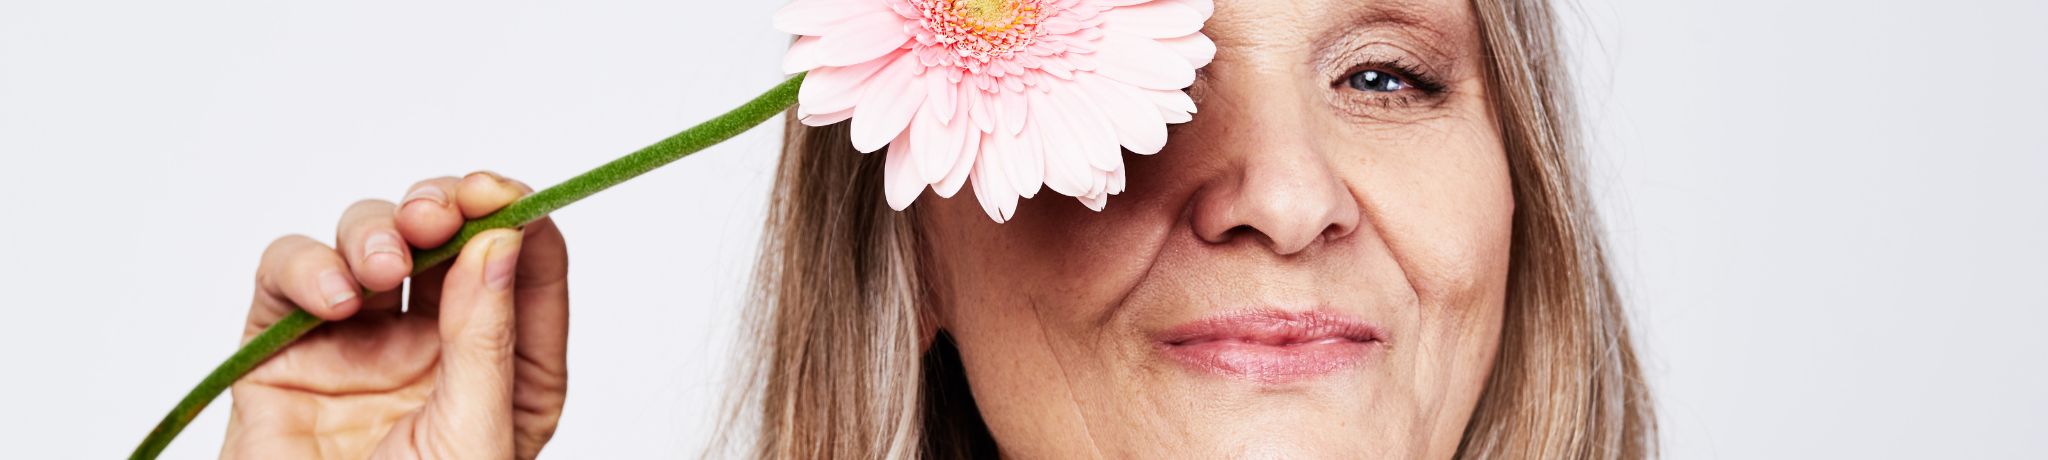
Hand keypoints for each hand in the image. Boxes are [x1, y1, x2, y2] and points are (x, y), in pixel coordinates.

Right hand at [221, 172, 568, 459]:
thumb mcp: (477, 435)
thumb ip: (488, 340)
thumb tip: (502, 239)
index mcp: (507, 369)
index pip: (523, 266)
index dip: (514, 214)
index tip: (500, 191)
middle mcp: (437, 348)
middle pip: (445, 236)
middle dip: (440, 207)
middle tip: (437, 212)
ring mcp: (358, 346)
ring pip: (369, 241)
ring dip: (375, 231)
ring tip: (382, 270)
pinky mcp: (282, 354)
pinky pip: (286, 277)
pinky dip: (304, 266)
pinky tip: (332, 299)